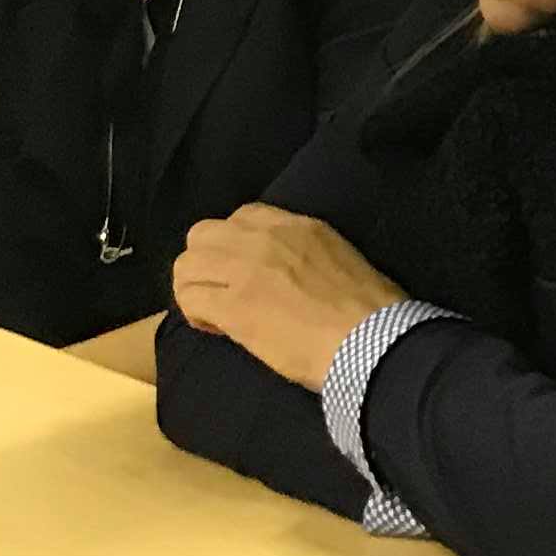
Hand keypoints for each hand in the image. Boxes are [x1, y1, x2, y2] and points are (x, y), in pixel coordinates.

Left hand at [169, 206, 404, 389]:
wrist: (368, 339)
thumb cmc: (368, 308)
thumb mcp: (339, 256)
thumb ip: (305, 254)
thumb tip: (285, 275)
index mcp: (296, 226)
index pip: (242, 216)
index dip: (234, 244)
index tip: (245, 271)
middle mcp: (264, 239)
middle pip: (203, 235)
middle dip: (205, 263)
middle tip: (221, 291)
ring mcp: (244, 270)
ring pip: (187, 265)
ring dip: (194, 288)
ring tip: (213, 312)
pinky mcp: (233, 307)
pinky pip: (190, 300)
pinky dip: (196, 315)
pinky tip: (217, 328)